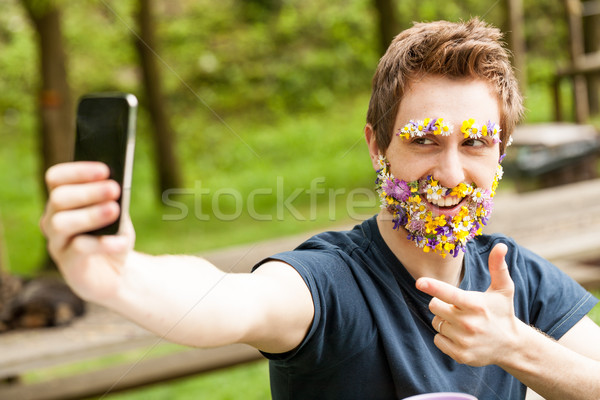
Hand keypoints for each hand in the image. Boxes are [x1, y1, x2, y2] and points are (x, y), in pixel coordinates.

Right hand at [40, 162, 134, 302]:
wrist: (117, 274)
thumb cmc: (113, 236)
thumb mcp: (118, 216)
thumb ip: (114, 201)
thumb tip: (115, 186)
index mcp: (63, 201)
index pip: (57, 178)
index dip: (78, 171)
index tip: (105, 170)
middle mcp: (53, 219)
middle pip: (58, 198)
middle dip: (88, 191)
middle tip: (114, 188)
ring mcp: (57, 243)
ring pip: (62, 223)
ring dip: (90, 214)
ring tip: (114, 210)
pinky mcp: (68, 265)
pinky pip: (79, 249)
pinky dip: (103, 243)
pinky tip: (121, 241)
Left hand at [415, 243, 518, 366]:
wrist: (511, 345)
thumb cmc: (502, 311)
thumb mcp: (503, 289)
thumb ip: (498, 266)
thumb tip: (501, 245)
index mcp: (476, 305)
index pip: (450, 294)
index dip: (434, 287)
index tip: (419, 282)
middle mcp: (469, 323)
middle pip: (435, 306)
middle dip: (441, 304)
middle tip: (457, 307)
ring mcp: (464, 341)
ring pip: (436, 323)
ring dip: (444, 320)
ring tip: (462, 322)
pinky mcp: (460, 355)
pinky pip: (437, 339)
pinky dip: (444, 336)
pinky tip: (460, 335)